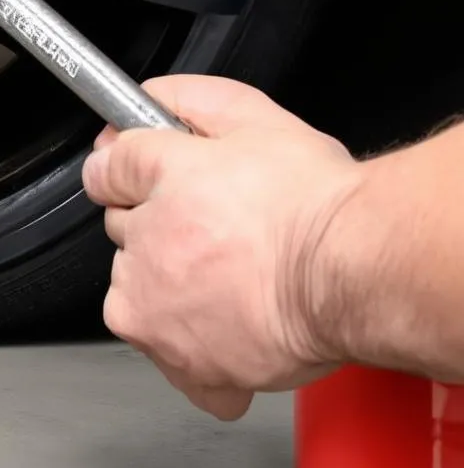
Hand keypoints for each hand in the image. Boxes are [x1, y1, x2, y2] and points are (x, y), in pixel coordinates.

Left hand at [82, 75, 363, 420]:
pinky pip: (174, 356)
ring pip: (142, 294)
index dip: (142, 173)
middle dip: (161, 228)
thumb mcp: (246, 114)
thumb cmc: (314, 202)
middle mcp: (142, 253)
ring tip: (236, 276)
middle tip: (223, 228)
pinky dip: (196, 346)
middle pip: (127, 235)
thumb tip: (145, 101)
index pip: (107, 174)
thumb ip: (183, 99)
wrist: (361, 273)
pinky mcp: (188, 367)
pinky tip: (232, 322)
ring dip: (174, 287)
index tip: (168, 180)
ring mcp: (159, 317)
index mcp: (150, 188)